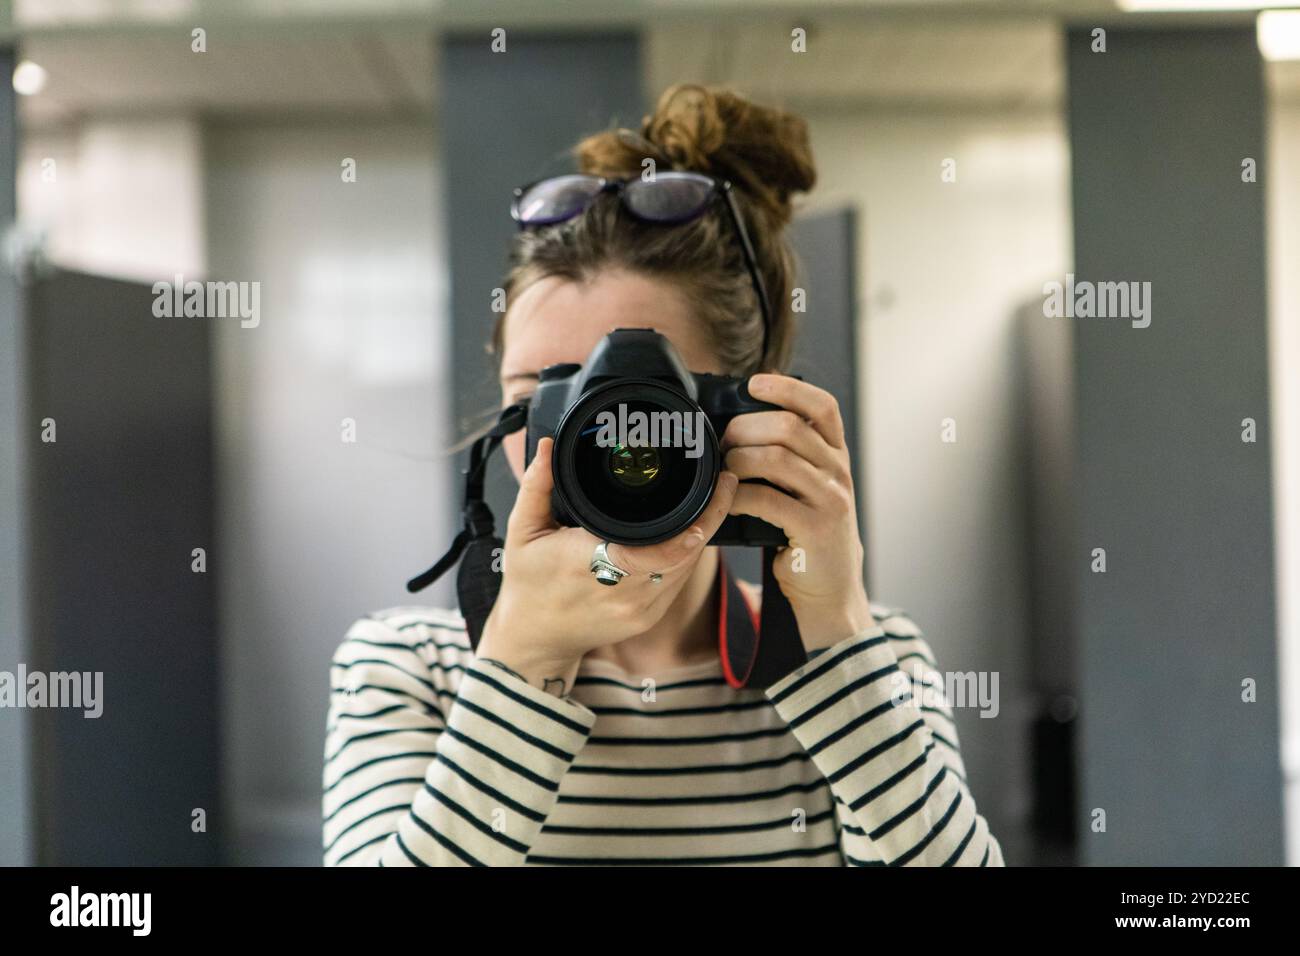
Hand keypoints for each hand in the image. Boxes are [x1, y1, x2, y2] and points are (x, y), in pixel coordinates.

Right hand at [476, 436, 739, 694]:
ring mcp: (639, 610)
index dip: (695, 522)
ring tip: (713, 500)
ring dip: (701, 536)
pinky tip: (690, 533)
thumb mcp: (522, 531)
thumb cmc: (528, 584)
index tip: (713, 487)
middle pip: (687, 553)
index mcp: (591, 565)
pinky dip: (687, 556)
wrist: (535, 639)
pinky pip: (678, 582)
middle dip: (710, 517)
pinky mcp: (647, 619)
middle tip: (723, 483)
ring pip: (688, 567)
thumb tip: (545, 447)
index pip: (660, 546)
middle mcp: (623, 592)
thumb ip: (536, 487)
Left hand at [721, 373, 872, 650]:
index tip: (754, 382)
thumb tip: (734, 426)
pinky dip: (738, 495)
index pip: (822, 407)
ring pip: (777, 458)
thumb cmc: (805, 535)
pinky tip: (726, 500)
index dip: (788, 388)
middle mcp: (838, 473)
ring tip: (722, 471)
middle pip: (790, 427)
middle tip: (722, 442)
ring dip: (738, 459)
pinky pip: (767, 499)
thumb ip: (786, 459)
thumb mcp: (805, 490)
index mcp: (835, 456)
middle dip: (745, 427)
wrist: (830, 590)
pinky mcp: (815, 529)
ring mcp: (831, 500)